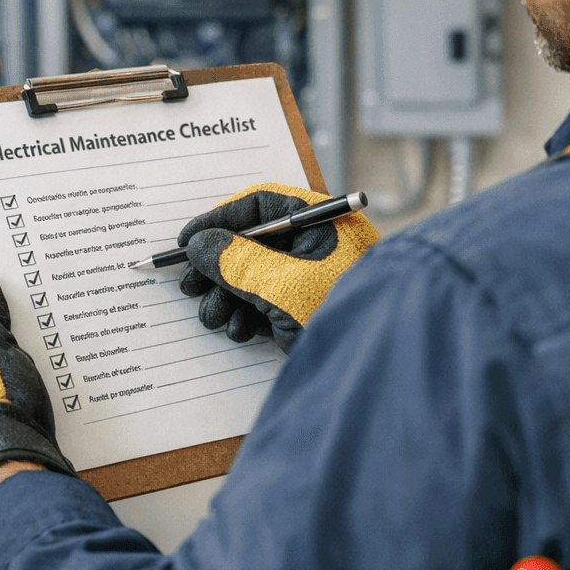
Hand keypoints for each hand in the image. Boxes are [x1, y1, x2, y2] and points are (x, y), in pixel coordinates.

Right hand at [178, 183, 378, 351]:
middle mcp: (318, 245)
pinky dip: (248, 316)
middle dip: (219, 268)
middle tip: (189, 286)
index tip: (186, 241)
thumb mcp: (283, 284)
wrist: (383, 363)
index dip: (219, 220)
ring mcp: (313, 280)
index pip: (260, 206)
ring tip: (214, 316)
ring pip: (255, 277)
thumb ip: (237, 261)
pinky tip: (240, 331)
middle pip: (252, 244)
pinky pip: (267, 304)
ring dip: (227, 296)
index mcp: (322, 222)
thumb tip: (199, 245)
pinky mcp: (308, 311)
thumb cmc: (342, 312)